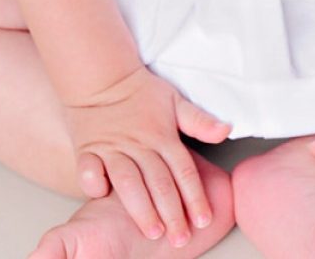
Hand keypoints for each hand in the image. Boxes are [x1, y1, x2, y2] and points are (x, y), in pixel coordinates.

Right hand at [64, 66, 230, 246]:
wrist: (101, 75)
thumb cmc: (140, 93)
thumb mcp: (174, 101)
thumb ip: (199, 120)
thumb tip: (226, 129)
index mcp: (162, 136)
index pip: (183, 170)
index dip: (195, 196)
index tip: (203, 220)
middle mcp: (139, 144)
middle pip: (159, 181)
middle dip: (172, 212)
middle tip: (181, 238)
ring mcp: (112, 148)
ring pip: (128, 182)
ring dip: (141, 207)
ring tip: (153, 231)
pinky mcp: (88, 150)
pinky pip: (89, 169)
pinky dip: (93, 183)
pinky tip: (101, 198)